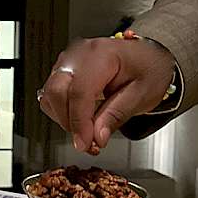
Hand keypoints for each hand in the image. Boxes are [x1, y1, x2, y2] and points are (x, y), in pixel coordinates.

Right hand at [38, 37, 174, 152]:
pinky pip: (50, 97)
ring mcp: (67, 62)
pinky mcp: (61, 72)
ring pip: (50, 96)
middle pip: (57, 92)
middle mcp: (79, 55)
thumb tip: (96, 137)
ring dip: (64, 119)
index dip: (79, 122)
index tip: (84, 143)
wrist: (147, 58)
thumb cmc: (148, 69)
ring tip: (86, 130)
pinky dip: (61, 114)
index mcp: (102, 54)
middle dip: (69, 122)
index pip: (80, 91)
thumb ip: (116, 115)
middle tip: (87, 141)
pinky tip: (80, 119)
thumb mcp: (142, 94)